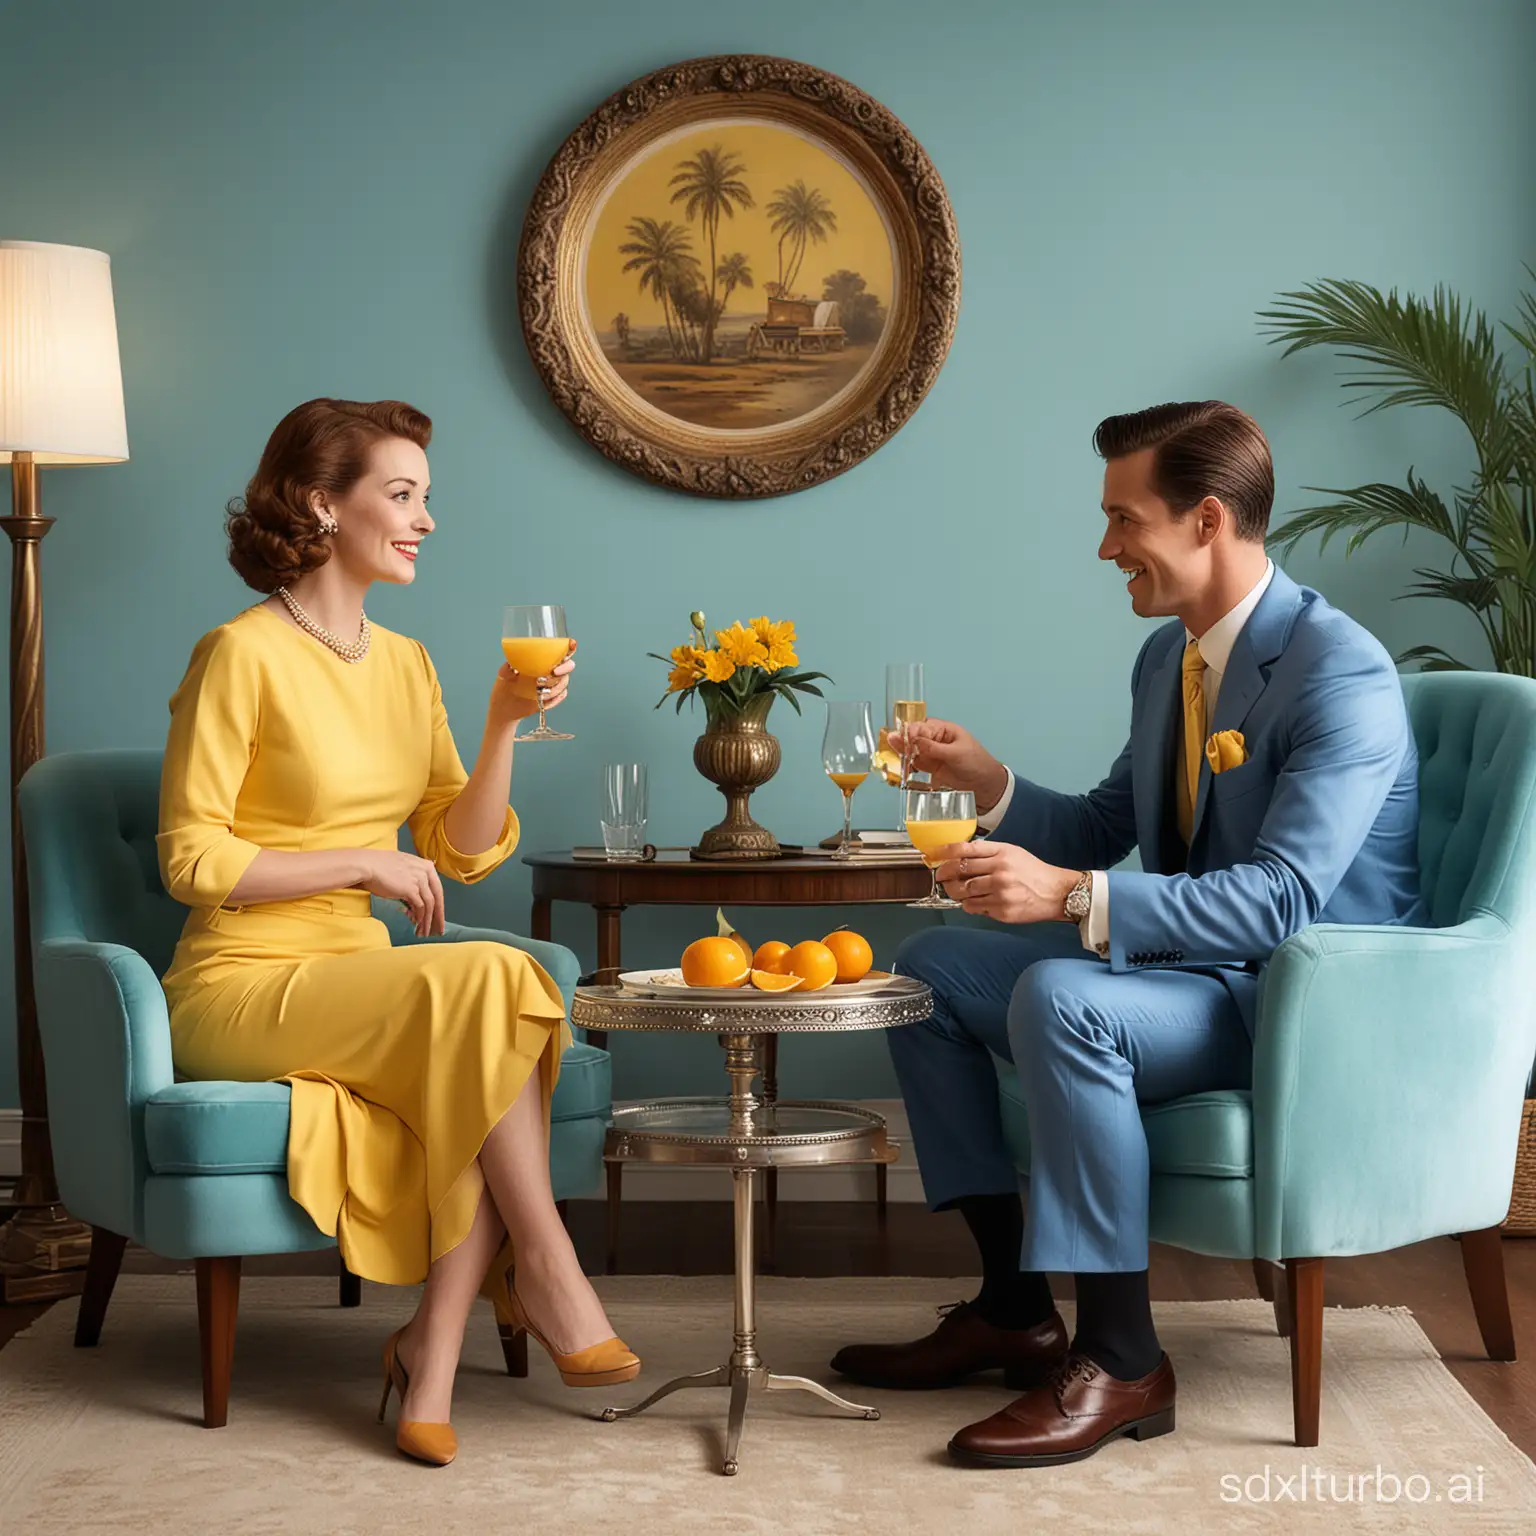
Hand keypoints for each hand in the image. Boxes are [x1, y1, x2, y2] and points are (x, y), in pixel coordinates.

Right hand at [356, 848, 445, 936]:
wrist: (367, 865)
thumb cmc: (379, 867)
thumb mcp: (403, 869)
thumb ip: (413, 880)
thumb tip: (415, 901)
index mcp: (425, 865)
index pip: (437, 889)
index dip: (438, 905)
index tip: (438, 917)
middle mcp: (426, 872)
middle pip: (437, 898)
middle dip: (438, 916)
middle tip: (438, 930)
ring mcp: (419, 880)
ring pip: (429, 905)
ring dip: (427, 921)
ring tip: (424, 932)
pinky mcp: (411, 889)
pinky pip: (420, 907)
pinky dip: (419, 918)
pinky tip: (416, 925)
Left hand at [491, 639, 576, 726]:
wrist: (505, 708)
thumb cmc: (505, 686)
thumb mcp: (503, 675)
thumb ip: (507, 670)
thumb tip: (511, 667)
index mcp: (541, 659)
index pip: (559, 650)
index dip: (569, 646)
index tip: (571, 644)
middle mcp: (550, 670)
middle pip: (568, 665)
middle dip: (563, 669)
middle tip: (552, 672)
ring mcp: (552, 684)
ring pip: (564, 682)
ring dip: (556, 686)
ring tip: (539, 690)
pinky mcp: (552, 697)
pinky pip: (561, 696)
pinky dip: (554, 699)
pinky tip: (542, 700)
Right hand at [888, 716, 1008, 811]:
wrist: (986, 786)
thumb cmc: (977, 763)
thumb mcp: (956, 753)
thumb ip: (934, 748)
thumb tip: (914, 740)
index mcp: (944, 730)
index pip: (923, 727)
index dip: (912, 731)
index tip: (905, 737)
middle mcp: (935, 740)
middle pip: (914, 737)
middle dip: (903, 739)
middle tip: (892, 741)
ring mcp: (932, 754)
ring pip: (911, 750)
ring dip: (901, 751)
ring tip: (891, 750)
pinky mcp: (930, 768)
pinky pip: (914, 764)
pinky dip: (906, 764)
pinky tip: (898, 764)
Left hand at [929, 840, 1078, 924]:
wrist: (1056, 892)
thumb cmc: (1033, 872)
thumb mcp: (1013, 852)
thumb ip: (988, 852)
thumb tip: (960, 854)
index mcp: (1001, 854)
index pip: (964, 850)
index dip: (944, 852)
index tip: (933, 854)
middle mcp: (999, 872)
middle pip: (959, 872)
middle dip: (944, 874)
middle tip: (940, 875)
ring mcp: (1000, 893)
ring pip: (963, 892)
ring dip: (955, 892)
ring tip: (958, 890)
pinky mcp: (1002, 910)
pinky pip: (975, 908)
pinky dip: (970, 905)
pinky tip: (975, 901)